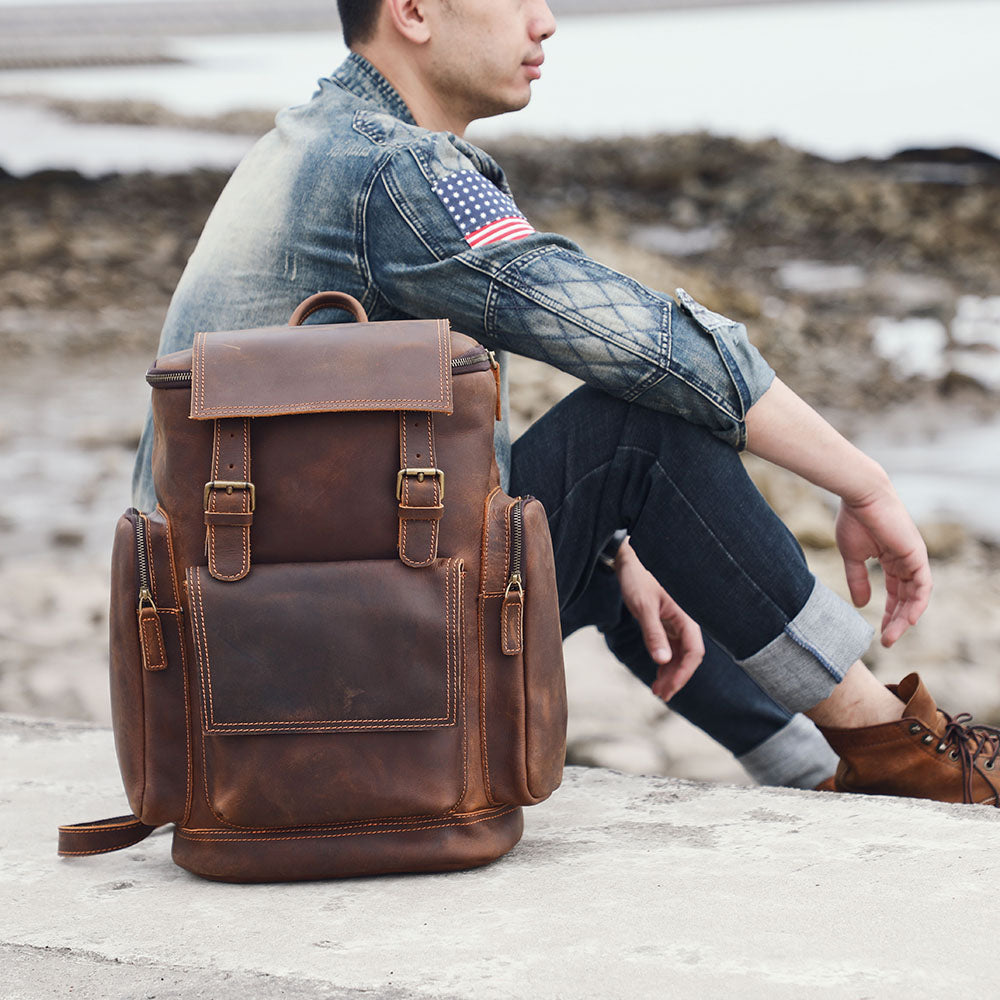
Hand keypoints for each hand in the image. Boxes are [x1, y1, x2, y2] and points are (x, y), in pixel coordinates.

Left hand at [612, 540, 704, 700]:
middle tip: (661, 695)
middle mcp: (685, 621)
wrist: (629, 562)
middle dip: (677, 678)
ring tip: (657, 690)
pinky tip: (657, 675)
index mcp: (686, 617)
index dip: (684, 673)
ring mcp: (676, 623)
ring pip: (680, 654)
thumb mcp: (643, 607)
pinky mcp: (666, 623)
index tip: (669, 689)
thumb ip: (653, 633)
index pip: (694, 652)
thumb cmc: (638, 579)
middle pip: (689, 657)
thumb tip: (662, 661)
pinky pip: (671, 648)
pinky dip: (665, 663)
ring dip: (671, 673)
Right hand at [835, 487, 931, 646]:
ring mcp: (914, 558)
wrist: (860, 496)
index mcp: (892, 559)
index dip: (889, 613)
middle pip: (907, 598)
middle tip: (886, 642)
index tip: (880, 632)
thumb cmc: (854, 520)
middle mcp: (907, 560)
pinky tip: (908, 619)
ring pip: (915, 595)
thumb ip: (858, 580)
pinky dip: (917, 603)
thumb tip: (862, 604)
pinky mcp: (916, 554)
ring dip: (905, 617)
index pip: (896, 592)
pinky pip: (922, 585)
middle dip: (896, 621)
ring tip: (892, 635)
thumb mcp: (852, 557)